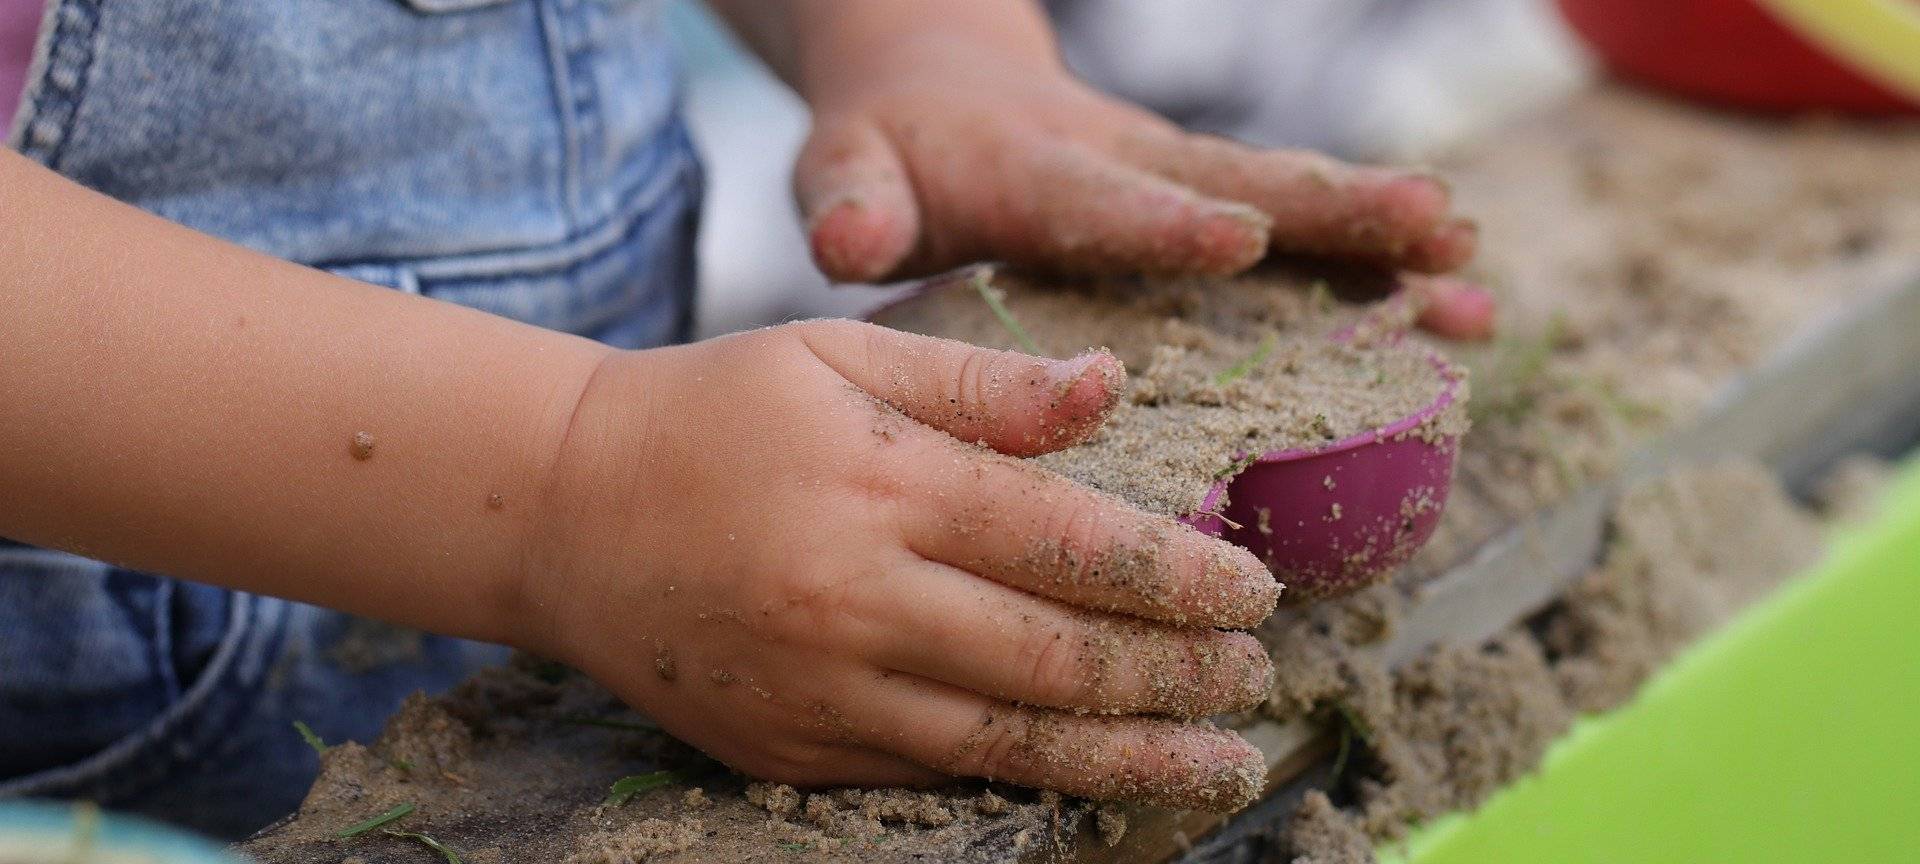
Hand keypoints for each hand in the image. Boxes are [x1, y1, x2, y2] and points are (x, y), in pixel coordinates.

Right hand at [517, 320, 1279, 809]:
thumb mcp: (839, 355)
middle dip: (1177, 674)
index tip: (1254, 589)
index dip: (1181, 576)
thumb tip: (1113, 390)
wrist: (561, 512)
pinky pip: (933, 777)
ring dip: (1131, 757)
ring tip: (1217, 761)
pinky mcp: (790, 750)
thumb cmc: (714, 413)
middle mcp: (859, 598)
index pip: (1071, 544)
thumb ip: (981, 382)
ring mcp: (822, 689)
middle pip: (1058, 658)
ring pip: (1010, 743)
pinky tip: (1094, 779)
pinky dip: (1028, 783)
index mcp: (883, 484)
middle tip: (1252, 673)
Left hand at [793, 31, 1494, 338]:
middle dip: (1335, 210)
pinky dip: (1379, 268)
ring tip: (1475, 274)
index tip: (1239, 237)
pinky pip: (1301, 235)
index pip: (1105, 199)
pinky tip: (1463, 308)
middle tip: (1433, 226)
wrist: (938, 85)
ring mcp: (1179, 183)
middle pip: (1240, 184)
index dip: (1167, 222)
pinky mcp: (1208, 204)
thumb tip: (848, 239)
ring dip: (1382, 239)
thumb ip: (851, 201)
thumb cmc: (889, 151)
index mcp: (1037, 172)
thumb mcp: (848, 169)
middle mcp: (1128, 166)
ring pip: (1291, 207)